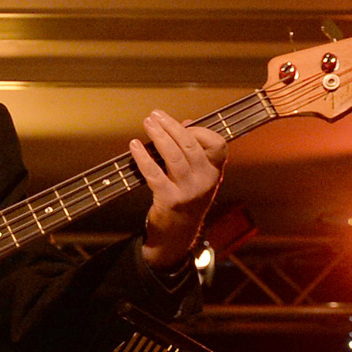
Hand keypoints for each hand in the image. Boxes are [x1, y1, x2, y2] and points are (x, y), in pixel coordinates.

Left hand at [130, 109, 226, 266]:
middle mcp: (205, 181)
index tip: (183, 124)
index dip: (200, 131)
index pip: (217, 145)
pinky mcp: (170, 200)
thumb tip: (184, 123)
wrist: (177, 236)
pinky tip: (134, 146)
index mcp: (215, 173)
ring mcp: (188, 191)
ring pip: (173, 156)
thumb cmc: (185, 199)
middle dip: (171, 127)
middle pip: (190, 145)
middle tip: (155, 115)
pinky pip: (154, 173)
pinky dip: (143, 158)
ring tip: (147, 123)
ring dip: (158, 136)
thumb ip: (193, 152)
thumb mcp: (197, 178)